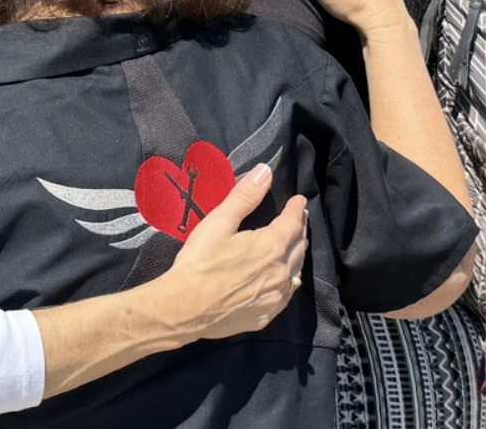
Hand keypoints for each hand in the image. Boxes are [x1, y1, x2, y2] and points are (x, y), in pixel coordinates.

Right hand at [160, 164, 309, 338]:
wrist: (186, 308)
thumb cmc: (200, 262)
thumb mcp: (219, 222)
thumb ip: (245, 196)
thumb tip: (266, 172)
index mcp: (271, 246)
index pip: (292, 223)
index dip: (296, 209)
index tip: (299, 201)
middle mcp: (281, 272)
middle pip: (298, 246)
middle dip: (299, 229)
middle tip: (299, 218)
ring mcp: (275, 297)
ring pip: (295, 271)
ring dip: (296, 254)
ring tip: (294, 245)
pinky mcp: (266, 315)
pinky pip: (286, 294)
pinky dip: (288, 280)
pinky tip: (284, 280)